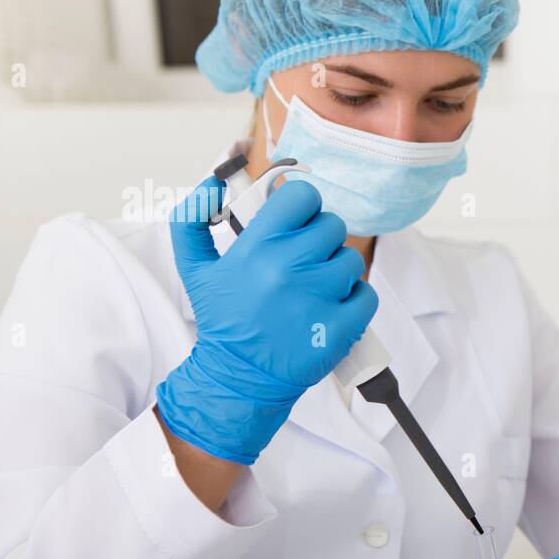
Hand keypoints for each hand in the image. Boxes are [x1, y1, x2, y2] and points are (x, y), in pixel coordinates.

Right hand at [156, 176, 377, 463]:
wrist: (238, 377)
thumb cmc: (224, 321)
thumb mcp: (195, 269)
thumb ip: (192, 219)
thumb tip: (212, 181)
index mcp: (257, 247)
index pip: (303, 196)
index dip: (303, 206)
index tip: (298, 222)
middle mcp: (290, 268)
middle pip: (332, 226)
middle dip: (320, 241)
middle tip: (304, 261)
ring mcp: (319, 298)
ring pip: (351, 260)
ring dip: (337, 271)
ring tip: (315, 289)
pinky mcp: (341, 327)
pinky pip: (367, 294)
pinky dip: (356, 300)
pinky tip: (333, 308)